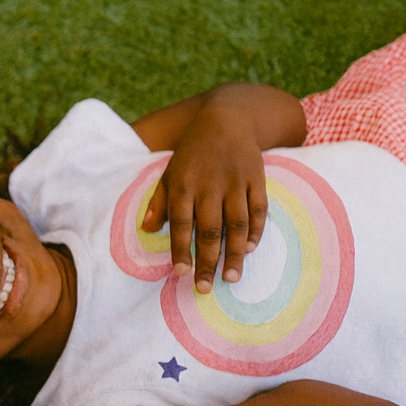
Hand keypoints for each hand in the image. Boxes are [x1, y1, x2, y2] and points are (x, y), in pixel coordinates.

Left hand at [141, 90, 268, 293]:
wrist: (226, 117)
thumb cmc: (192, 153)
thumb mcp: (169, 172)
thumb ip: (159, 202)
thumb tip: (146, 230)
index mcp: (184, 185)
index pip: (181, 223)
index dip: (181, 249)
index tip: (182, 273)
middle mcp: (210, 185)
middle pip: (209, 229)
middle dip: (207, 261)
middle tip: (205, 288)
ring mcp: (236, 181)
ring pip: (237, 224)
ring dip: (235, 253)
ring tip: (231, 277)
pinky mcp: (257, 178)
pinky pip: (258, 208)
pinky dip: (256, 230)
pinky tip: (250, 249)